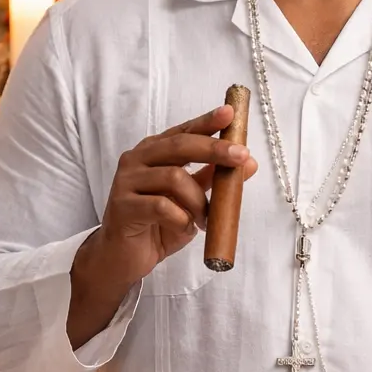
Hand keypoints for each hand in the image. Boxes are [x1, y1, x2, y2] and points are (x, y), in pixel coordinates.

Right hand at [67, 105, 257, 348]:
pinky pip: (162, 207)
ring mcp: (126, 182)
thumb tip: (249, 163)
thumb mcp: (191, 201)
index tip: (230, 113)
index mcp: (153, 153)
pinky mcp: (122, 207)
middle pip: (178, 146)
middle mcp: (137, 160)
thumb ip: (213, 179)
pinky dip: (182, 219)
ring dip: (199, 201)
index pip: (183, 131)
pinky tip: (184, 228)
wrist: (122, 258)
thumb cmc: (157, 226)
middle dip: (213, 149)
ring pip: (174, 178)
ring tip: (204, 220)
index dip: (206, 121)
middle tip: (241, 156)